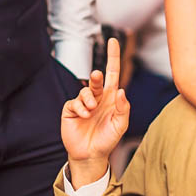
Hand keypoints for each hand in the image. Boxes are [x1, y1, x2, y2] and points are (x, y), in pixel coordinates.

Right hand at [61, 38, 129, 185]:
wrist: (91, 155)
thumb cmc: (107, 139)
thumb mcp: (120, 125)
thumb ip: (124, 108)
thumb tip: (122, 91)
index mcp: (111, 97)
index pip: (113, 73)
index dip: (113, 56)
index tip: (113, 40)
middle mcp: (97, 97)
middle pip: (96, 79)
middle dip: (95, 76)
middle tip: (96, 76)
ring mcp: (83, 103)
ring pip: (85, 90)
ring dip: (88, 99)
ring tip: (91, 111)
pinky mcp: (71, 109)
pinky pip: (74, 102)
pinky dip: (80, 108)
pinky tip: (84, 116)